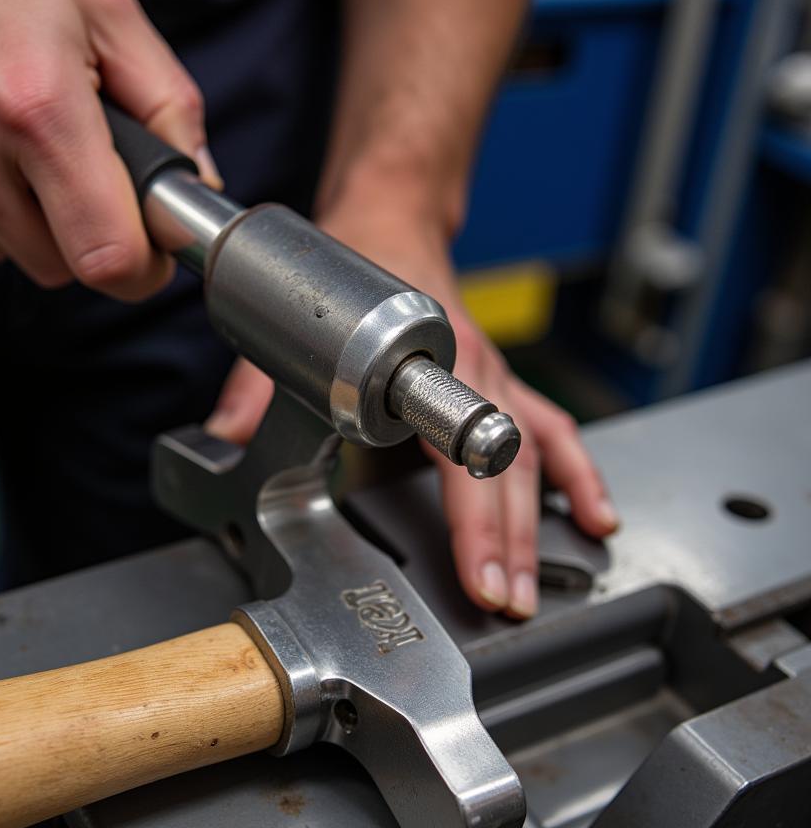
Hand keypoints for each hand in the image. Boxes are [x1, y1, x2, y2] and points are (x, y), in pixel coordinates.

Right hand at [0, 0, 218, 297]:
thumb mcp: (106, 13)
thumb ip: (170, 106)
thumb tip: (199, 184)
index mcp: (39, 110)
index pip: (109, 258)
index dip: (144, 268)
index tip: (153, 248)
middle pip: (67, 269)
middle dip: (91, 236)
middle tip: (88, 175)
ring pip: (18, 256)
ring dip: (38, 222)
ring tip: (25, 145)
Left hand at [206, 211, 618, 619]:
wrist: (391, 224)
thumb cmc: (357, 267)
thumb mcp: (298, 325)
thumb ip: (258, 385)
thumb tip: (228, 437)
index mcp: (432, 363)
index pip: (464, 453)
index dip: (476, 517)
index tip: (478, 570)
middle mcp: (478, 371)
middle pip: (507, 469)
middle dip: (510, 543)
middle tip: (507, 603)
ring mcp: (498, 377)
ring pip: (534, 458)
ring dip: (540, 524)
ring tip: (538, 584)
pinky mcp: (505, 381)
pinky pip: (555, 431)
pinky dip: (580, 474)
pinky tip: (598, 513)